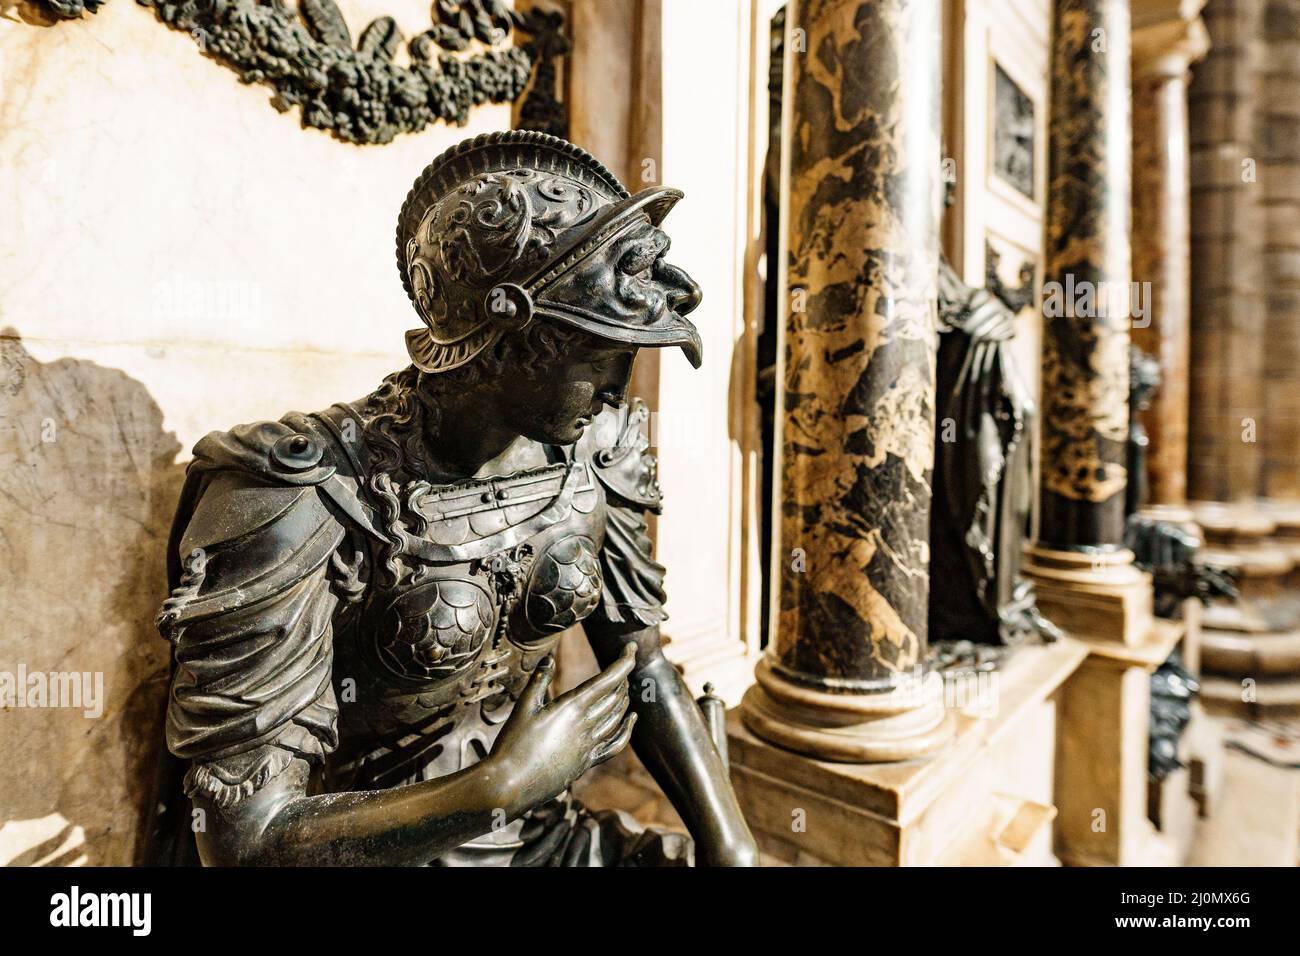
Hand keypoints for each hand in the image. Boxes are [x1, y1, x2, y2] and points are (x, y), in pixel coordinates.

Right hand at [488, 643, 637, 812]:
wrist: (511, 785)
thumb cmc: (513, 745)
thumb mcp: (523, 707)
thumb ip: (538, 681)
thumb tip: (549, 659)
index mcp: (571, 708)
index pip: (607, 680)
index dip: (623, 662)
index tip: (631, 648)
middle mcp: (585, 726)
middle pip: (616, 696)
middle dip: (623, 677)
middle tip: (623, 663)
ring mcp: (588, 746)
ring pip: (618, 717)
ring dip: (624, 698)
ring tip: (624, 686)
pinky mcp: (586, 762)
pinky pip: (615, 744)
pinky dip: (627, 729)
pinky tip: (631, 720)